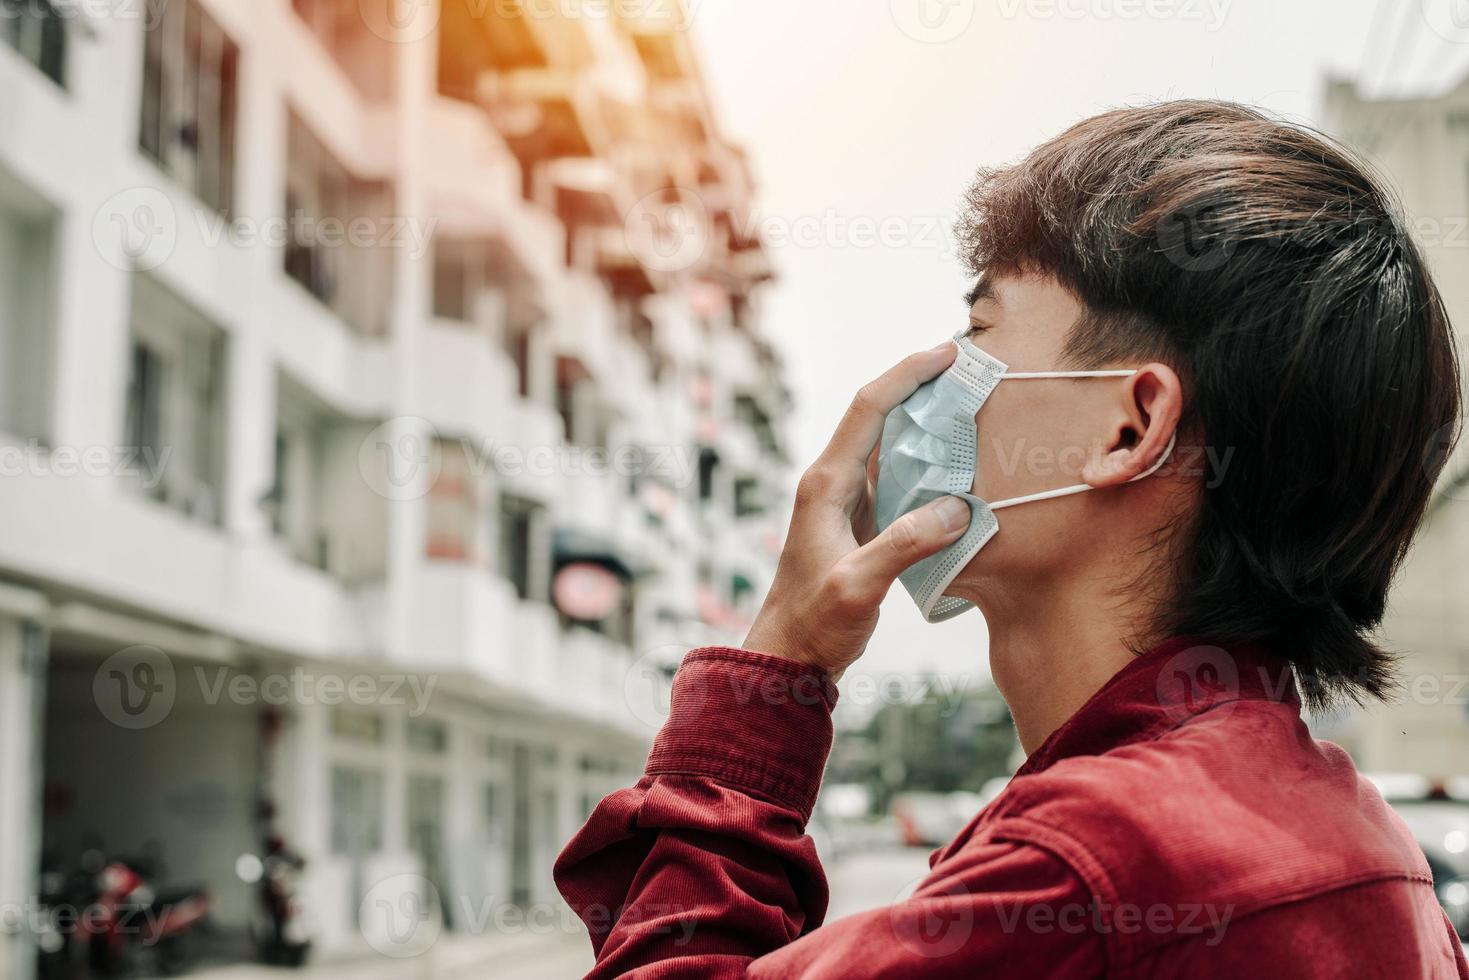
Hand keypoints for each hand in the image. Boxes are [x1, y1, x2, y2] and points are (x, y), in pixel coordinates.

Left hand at [743, 342, 972, 678]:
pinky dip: (927, 464)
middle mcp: (833, 483)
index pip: (869, 408)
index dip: (908, 375)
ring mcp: (846, 502)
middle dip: (922, 388)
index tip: (948, 353)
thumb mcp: (857, 586)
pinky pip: (897, 478)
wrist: (789, 655)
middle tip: (971, 371)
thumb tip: (956, 508)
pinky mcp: (861, 523)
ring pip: (890, 447)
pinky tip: (959, 467)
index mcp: (826, 485)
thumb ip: (903, 545)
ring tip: (973, 408)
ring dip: (927, 425)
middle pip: (880, 416)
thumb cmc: (814, 622)